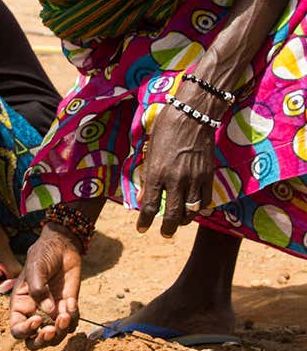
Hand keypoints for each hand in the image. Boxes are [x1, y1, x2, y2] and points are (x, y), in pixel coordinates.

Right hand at [8, 225, 82, 348]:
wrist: (63, 247)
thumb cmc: (43, 255)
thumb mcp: (35, 267)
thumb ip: (38, 288)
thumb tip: (48, 312)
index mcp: (21, 305)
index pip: (17, 329)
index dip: (25, 331)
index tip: (37, 320)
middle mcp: (35, 313)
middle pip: (34, 341)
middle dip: (43, 341)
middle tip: (52, 330)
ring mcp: (52, 313)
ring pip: (55, 337)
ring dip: (61, 330)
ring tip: (66, 312)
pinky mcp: (68, 309)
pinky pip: (71, 324)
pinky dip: (73, 318)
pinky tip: (71, 302)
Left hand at [136, 97, 217, 237]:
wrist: (192, 116)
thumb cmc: (165, 129)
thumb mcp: (149, 152)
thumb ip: (147, 177)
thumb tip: (144, 197)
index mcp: (156, 173)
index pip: (150, 206)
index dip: (144, 221)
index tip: (141, 229)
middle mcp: (175, 180)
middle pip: (172, 215)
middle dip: (167, 228)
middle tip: (164, 234)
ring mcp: (194, 179)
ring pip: (191, 211)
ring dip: (184, 220)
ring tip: (179, 222)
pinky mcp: (208, 175)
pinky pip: (205, 200)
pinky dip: (200, 208)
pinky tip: (195, 208)